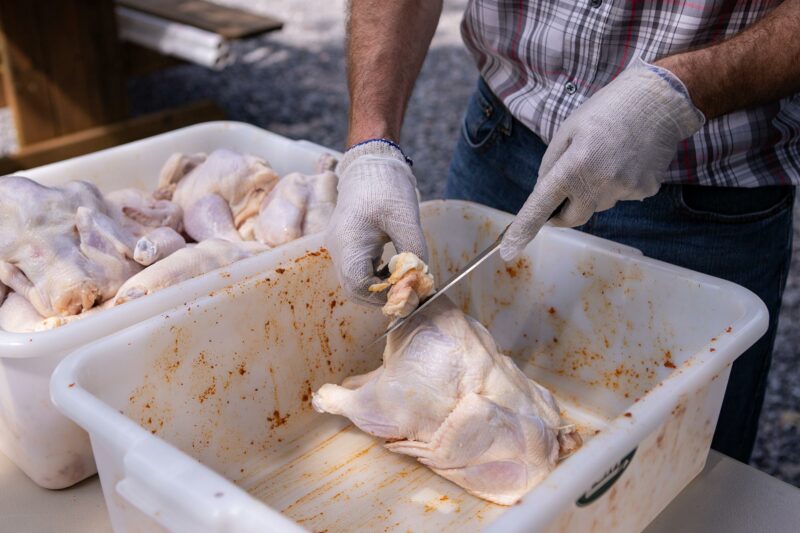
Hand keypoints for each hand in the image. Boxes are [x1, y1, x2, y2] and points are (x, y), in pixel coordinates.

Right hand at [326, 140, 427, 304]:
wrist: (370, 163)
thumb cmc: (385, 186)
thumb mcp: (405, 218)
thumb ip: (413, 250)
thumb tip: (421, 279)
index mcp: (348, 243)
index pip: (359, 286)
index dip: (383, 295)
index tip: (407, 292)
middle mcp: (338, 249)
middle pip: (354, 290)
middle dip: (382, 296)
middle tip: (408, 291)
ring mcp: (340, 248)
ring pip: (355, 283)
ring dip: (379, 288)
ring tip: (403, 279)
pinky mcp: (347, 245)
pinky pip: (357, 271)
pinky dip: (375, 277)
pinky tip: (394, 269)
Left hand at [499, 58, 704, 260]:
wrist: (659, 99)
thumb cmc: (606, 110)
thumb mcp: (567, 131)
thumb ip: (550, 166)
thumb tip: (541, 196)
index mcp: (574, 166)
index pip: (542, 206)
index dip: (524, 228)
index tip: (508, 248)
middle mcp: (600, 184)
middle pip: (572, 218)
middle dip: (562, 211)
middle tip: (563, 190)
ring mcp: (625, 190)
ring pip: (598, 204)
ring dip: (593, 190)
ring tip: (606, 155)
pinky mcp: (645, 190)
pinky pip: (621, 196)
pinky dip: (617, 183)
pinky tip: (625, 158)